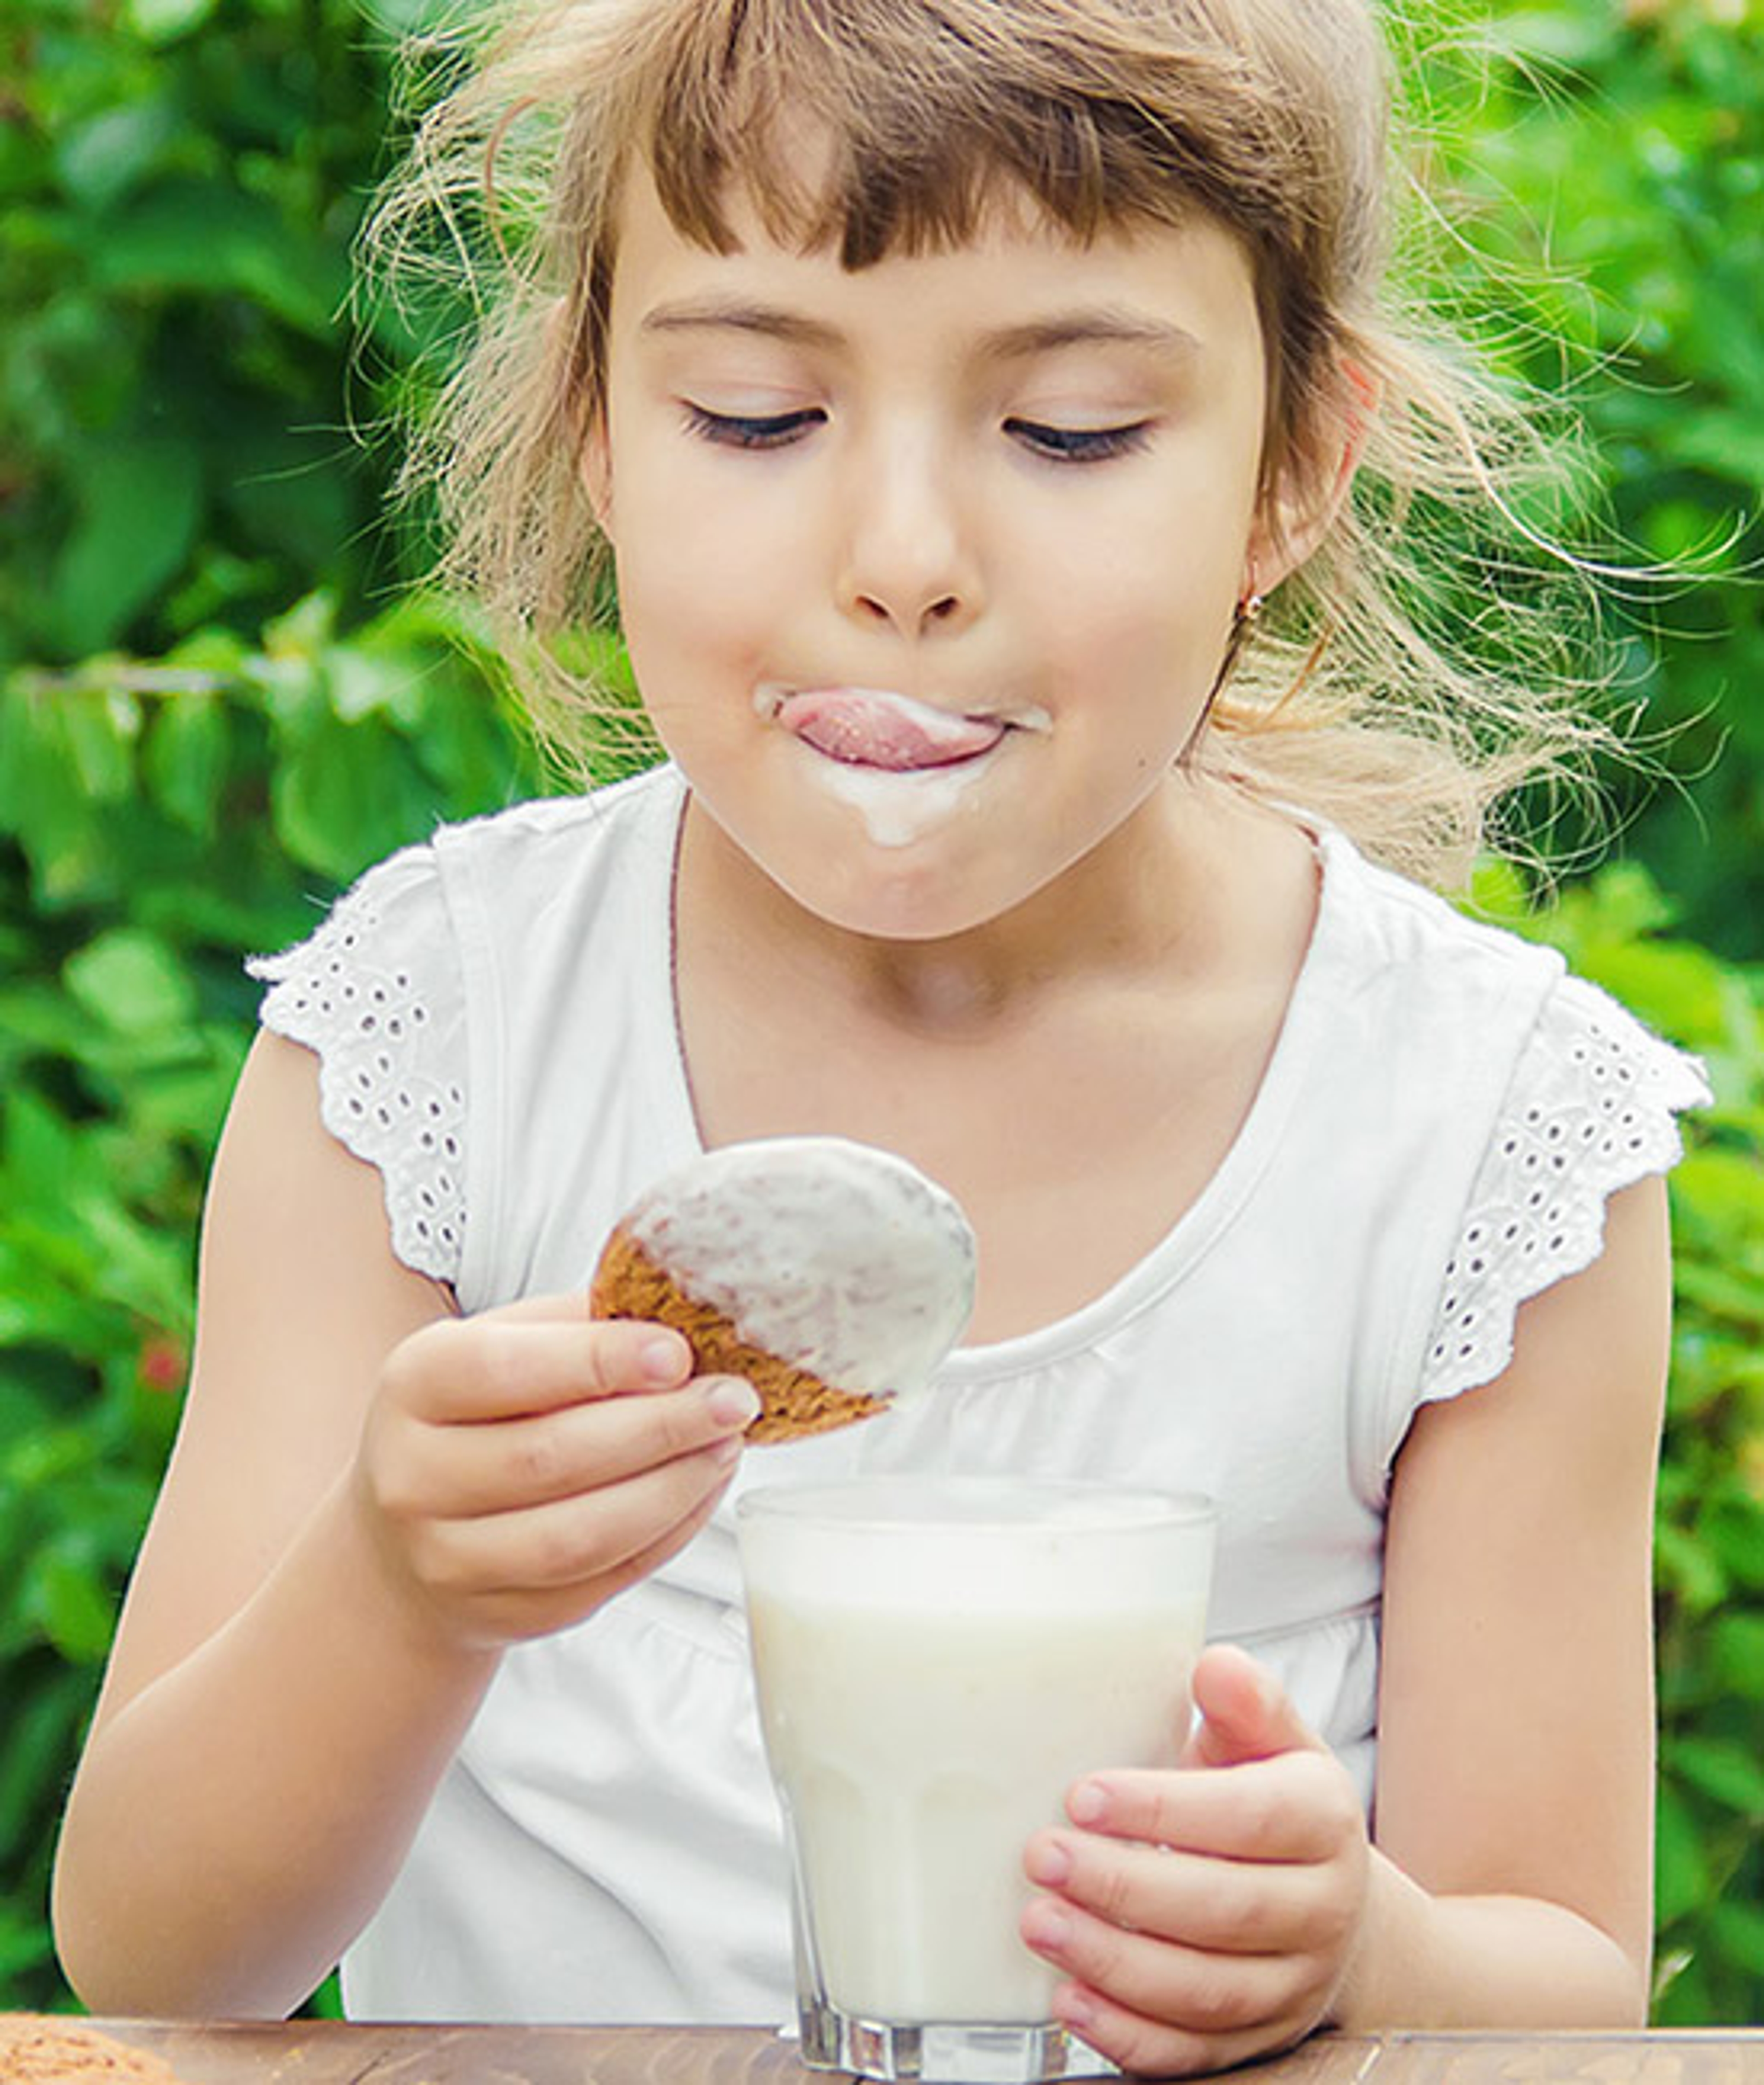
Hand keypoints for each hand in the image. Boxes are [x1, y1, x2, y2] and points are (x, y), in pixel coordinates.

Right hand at [353, 1293, 756, 1651]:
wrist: (409, 1532)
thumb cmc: (478, 1414)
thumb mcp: (505, 1344)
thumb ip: (580, 1325)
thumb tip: (682, 1317)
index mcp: (414, 1386)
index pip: (502, 1371)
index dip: (596, 1362)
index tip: (676, 1353)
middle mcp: (413, 1478)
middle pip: (550, 1458)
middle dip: (659, 1427)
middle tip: (731, 1400)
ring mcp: (449, 1559)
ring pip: (579, 1535)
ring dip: (672, 1489)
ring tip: (726, 1445)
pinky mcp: (500, 1615)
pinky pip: (600, 1580)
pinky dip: (666, 1534)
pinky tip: (701, 1490)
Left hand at [1020, 1644, 1370, 2076]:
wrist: (1333, 1898)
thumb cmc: (1275, 1800)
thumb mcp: (1271, 1739)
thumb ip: (1246, 1701)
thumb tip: (1213, 1666)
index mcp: (1324, 1819)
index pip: (1251, 1818)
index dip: (1165, 1809)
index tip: (1082, 1797)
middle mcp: (1322, 1908)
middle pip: (1224, 1909)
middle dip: (1123, 1888)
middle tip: (1042, 1856)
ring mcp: (1295, 1983)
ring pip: (1207, 1990)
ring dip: (1114, 1962)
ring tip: (1038, 1923)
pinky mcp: (1262, 2038)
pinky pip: (1196, 2052)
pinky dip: (1130, 2035)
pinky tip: (1070, 2000)